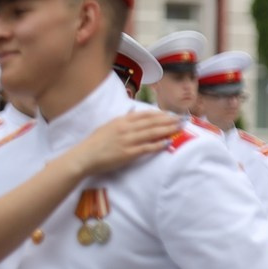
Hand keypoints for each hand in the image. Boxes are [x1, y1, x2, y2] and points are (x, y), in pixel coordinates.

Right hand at [64, 109, 184, 177]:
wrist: (85, 156)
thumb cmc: (95, 142)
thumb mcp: (108, 126)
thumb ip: (122, 119)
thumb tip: (132, 112)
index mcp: (121, 121)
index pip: (145, 115)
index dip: (159, 114)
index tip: (170, 113)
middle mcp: (126, 128)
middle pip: (152, 122)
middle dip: (168, 120)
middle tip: (182, 119)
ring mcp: (128, 140)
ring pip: (152, 133)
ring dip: (168, 129)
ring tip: (180, 127)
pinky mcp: (129, 153)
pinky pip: (147, 147)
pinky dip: (158, 144)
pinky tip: (168, 142)